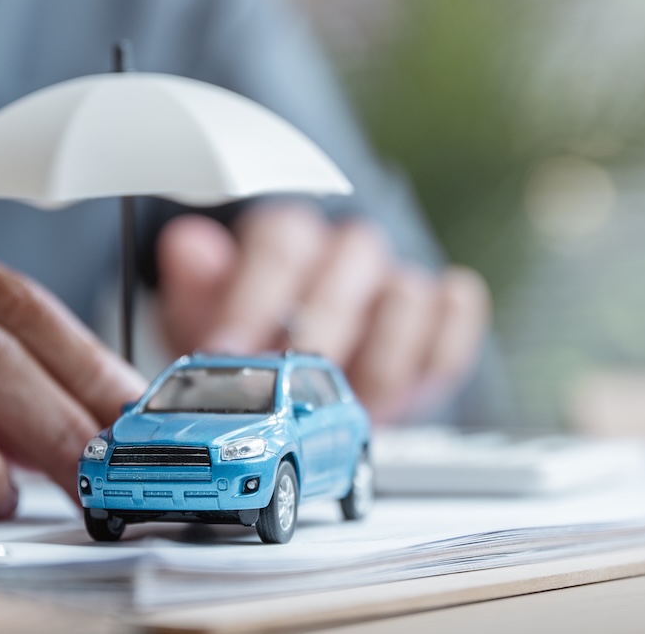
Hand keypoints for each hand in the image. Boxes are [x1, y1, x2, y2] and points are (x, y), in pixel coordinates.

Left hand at [156, 203, 488, 422]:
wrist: (317, 371)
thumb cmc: (261, 348)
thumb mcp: (210, 326)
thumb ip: (197, 292)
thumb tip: (186, 245)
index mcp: (287, 242)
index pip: (279, 241)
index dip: (252, 298)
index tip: (227, 349)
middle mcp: (346, 252)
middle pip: (348, 259)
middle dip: (317, 329)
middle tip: (296, 383)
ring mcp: (398, 279)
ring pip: (408, 290)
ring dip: (381, 354)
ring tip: (358, 402)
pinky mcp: (443, 311)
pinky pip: (458, 310)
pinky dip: (440, 345)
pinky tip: (412, 385)